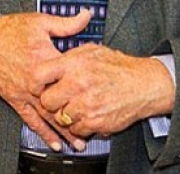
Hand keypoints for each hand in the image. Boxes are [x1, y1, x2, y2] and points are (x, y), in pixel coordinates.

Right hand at [0, 10, 91, 150]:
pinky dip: (43, 132)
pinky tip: (54, 141)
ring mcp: (24, 92)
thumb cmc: (9, 29)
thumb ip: (65, 23)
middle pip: (61, 102)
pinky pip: (30, 119)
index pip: (70, 76)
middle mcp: (34, 79)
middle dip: (78, 115)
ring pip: (48, 116)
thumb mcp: (39, 21)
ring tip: (80, 143)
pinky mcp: (14, 99)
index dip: (86, 83)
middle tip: (95, 125)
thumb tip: (86, 16)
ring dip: (64, 131)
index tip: (99, 89)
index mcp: (43, 59)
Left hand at [38, 44, 174, 138]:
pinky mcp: (96, 121)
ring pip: (60, 117)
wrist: (144, 84)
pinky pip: (76, 129)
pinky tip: (87, 113)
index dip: (35, 82)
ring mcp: (87, 105)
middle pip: (47, 101)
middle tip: (58, 98)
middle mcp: (78, 84)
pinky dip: (80, 124)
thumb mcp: (91, 50)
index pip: (40, 75)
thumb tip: (51, 59)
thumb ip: (69, 56)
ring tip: (76, 105)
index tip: (37, 85)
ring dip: (65, 114)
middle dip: (50, 101)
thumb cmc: (118, 67)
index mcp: (74, 64)